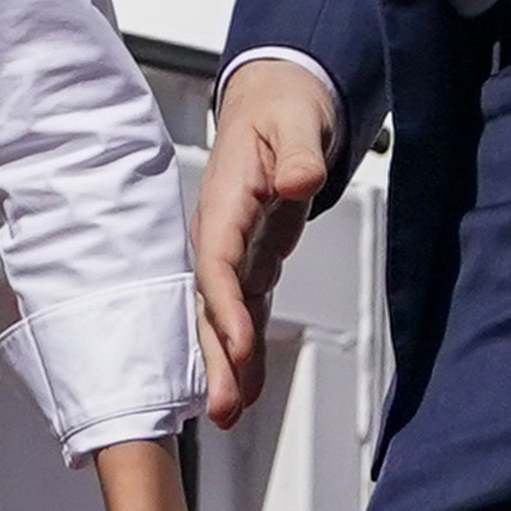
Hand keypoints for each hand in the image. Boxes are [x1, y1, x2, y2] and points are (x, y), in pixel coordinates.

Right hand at [192, 60, 336, 431]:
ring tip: (229, 412)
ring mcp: (234, 247)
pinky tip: (248, 386)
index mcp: (226, 195)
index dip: (224, 304)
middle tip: (223, 405)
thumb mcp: (298, 118)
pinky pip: (245, 310)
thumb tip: (299, 181)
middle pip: (211, 300)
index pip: (217, 258)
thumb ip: (298, 151)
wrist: (277, 98)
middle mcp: (221, 228)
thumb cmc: (283, 105)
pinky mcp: (251, 258)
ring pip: (222, 314)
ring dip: (225, 364)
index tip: (236, 342)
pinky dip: (246, 349)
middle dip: (215, 355)